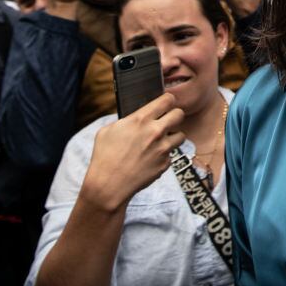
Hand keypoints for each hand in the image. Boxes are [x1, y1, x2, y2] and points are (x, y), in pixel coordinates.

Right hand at [80, 93, 184, 211]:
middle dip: (174, 116)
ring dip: (172, 137)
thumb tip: (136, 117)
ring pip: (181, 135)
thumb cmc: (104, 156)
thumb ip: (127, 120)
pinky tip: (151, 159)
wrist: (108, 185)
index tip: (166, 103)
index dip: (168, 100)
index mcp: (141, 119)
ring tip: (160, 142)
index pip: (167, 99)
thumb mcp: (108, 130)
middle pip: (180, 114)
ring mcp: (162, 148)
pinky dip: (164, 155)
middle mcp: (155, 131)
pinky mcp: (165, 163)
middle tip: (167, 121)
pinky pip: (171, 154)